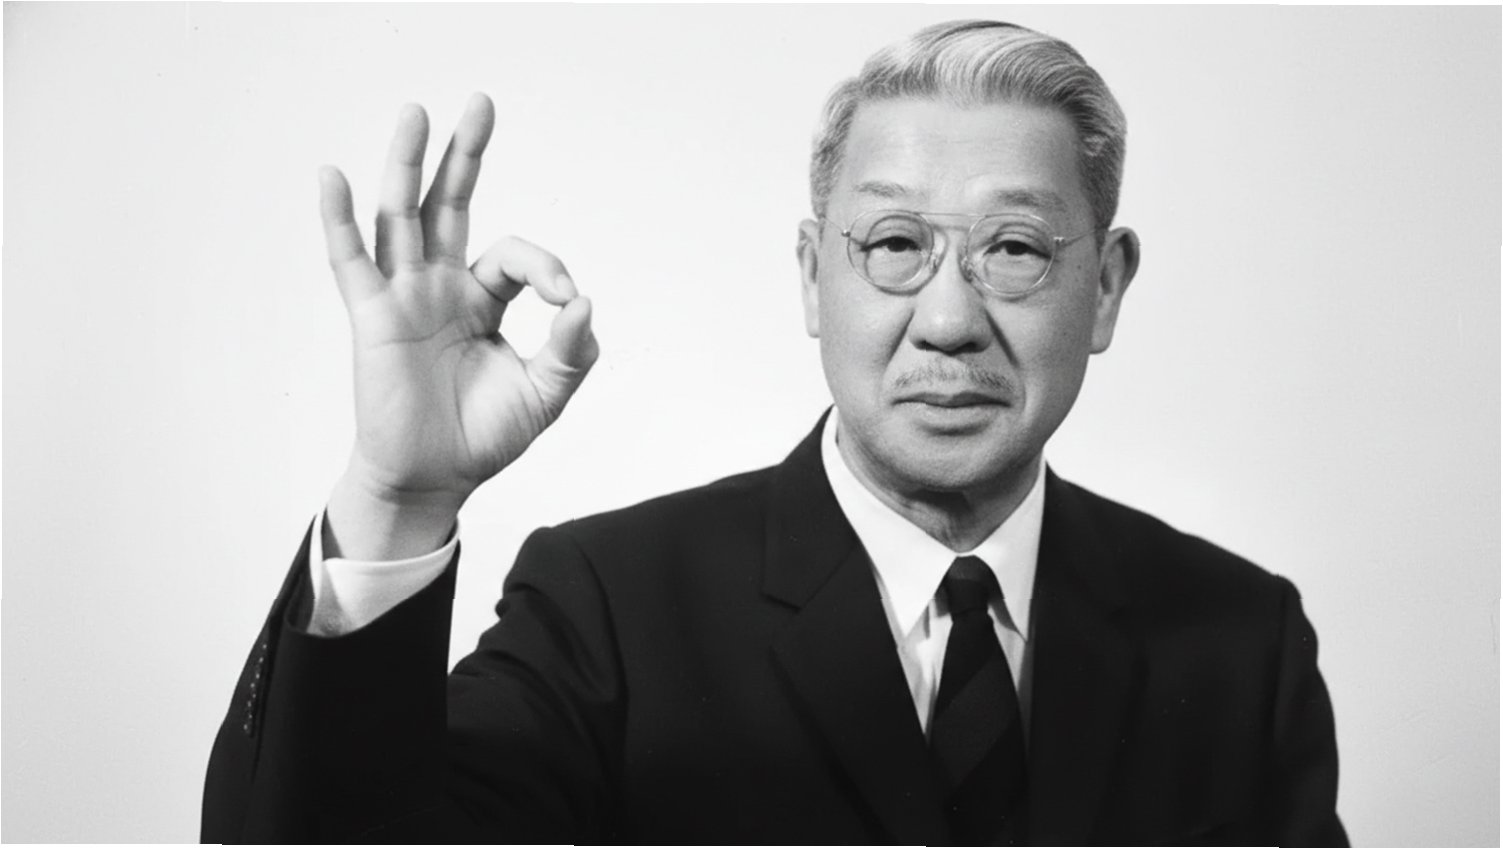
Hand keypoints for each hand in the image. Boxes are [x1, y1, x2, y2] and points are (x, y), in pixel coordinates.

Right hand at [320, 95, 597, 557]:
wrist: (434, 479)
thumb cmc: (484, 436)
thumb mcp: (546, 394)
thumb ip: (572, 352)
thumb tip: (584, 303)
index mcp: (481, 298)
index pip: (514, 257)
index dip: (545, 268)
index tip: (566, 301)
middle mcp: (440, 286)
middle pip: (450, 206)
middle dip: (465, 155)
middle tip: (481, 103)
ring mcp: (403, 297)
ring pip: (402, 218)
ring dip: (408, 166)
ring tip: (415, 114)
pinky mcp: (372, 318)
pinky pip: (351, 261)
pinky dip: (339, 219)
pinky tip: (332, 176)